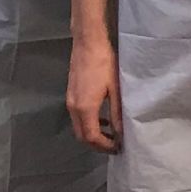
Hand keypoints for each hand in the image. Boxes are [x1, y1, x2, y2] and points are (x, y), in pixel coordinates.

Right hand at [66, 36, 122, 152]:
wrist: (88, 43)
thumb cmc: (105, 64)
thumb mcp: (116, 90)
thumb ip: (117, 113)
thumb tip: (120, 133)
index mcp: (85, 108)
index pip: (91, 137)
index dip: (104, 146)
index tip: (118, 148)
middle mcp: (73, 107)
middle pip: (82, 135)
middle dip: (97, 144)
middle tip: (115, 145)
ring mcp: (70, 100)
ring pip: (78, 127)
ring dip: (93, 134)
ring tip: (111, 135)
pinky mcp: (71, 94)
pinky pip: (77, 117)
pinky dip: (89, 123)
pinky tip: (103, 119)